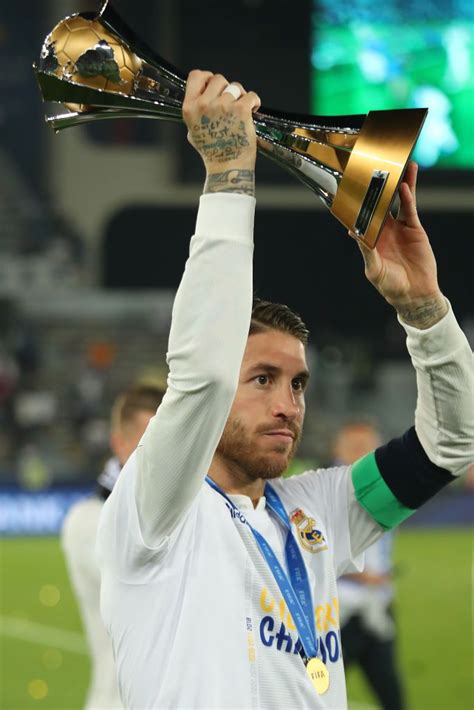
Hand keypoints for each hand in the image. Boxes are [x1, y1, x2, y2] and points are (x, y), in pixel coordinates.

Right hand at [182, 70, 260, 194]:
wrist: (227, 168)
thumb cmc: (212, 153)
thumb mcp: (193, 132)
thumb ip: (196, 113)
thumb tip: (201, 99)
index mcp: (190, 108)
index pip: (196, 76)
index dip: (207, 78)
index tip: (215, 87)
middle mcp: (204, 104)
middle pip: (218, 79)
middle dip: (226, 89)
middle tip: (231, 104)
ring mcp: (223, 106)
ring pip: (235, 86)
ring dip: (240, 96)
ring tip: (241, 111)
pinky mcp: (241, 110)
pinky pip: (250, 96)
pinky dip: (254, 102)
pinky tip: (252, 111)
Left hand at [355, 162, 447, 328]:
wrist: (414, 293)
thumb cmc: (390, 285)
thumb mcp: (374, 268)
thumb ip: (366, 250)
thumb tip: (354, 233)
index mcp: (370, 238)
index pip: (361, 216)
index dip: (357, 202)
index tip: (349, 187)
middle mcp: (384, 229)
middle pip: (380, 202)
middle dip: (378, 186)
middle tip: (374, 166)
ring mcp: (399, 228)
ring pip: (397, 201)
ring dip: (399, 184)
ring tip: (400, 165)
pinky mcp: (414, 229)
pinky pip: (409, 210)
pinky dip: (407, 198)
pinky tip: (404, 186)